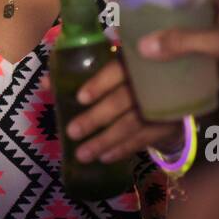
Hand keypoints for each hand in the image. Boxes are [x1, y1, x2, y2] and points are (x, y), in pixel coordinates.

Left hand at [65, 54, 187, 164]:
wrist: (173, 93)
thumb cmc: (130, 79)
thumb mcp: (109, 71)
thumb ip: (79, 74)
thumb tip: (46, 83)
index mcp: (133, 61)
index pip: (117, 70)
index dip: (99, 83)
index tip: (80, 98)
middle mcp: (149, 81)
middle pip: (122, 100)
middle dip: (96, 118)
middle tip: (72, 132)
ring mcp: (161, 103)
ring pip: (131, 124)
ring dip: (105, 140)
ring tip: (82, 154)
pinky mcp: (168, 124)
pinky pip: (144, 139)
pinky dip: (123, 149)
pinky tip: (105, 158)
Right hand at [134, 0, 218, 106]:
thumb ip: (183, 43)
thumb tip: (141, 46)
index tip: (137, 5)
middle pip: (192, 14)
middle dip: (167, 24)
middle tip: (136, 31)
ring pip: (199, 37)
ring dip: (178, 45)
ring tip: (147, 51)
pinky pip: (208, 58)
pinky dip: (192, 65)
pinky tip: (170, 74)